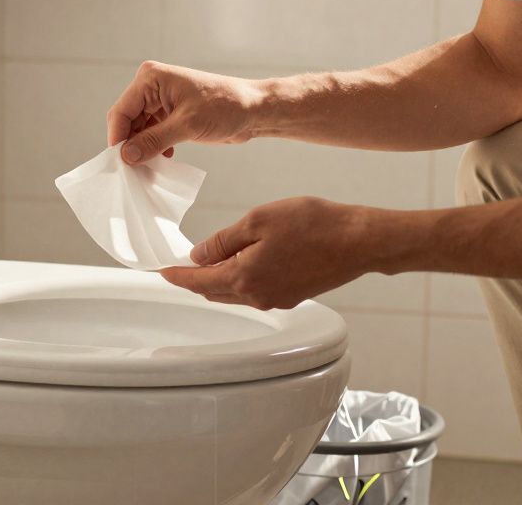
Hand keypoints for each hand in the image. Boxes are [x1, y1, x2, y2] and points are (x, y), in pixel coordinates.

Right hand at [107, 61, 268, 164]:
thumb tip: (126, 156)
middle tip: (134, 171)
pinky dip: (153, 147)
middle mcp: (151, 86)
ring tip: (149, 169)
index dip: (118, 139)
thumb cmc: (225, 107)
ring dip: (142, 149)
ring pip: (138, 129)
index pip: (121, 112)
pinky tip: (163, 159)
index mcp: (151, 79)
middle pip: (127, 121)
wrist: (253, 109)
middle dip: (130, 145)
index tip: (121, 165)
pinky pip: (151, 132)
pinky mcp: (169, 113)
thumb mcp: (186, 126)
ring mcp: (160, 100)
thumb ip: (153, 141)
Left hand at [159, 197, 384, 309]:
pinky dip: (241, 279)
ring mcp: (276, 299)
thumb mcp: (258, 221)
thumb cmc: (314, 225)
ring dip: (218, 280)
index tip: (162, 272)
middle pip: (214, 292)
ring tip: (209, 261)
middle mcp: (257, 296)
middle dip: (195, 279)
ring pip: (235, 293)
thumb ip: (223, 240)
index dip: (177, 276)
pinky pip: (255, 291)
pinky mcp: (293, 296)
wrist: (359, 242)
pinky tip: (244, 262)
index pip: (198, 281)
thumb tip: (199, 255)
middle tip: (181, 266)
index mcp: (243, 277)